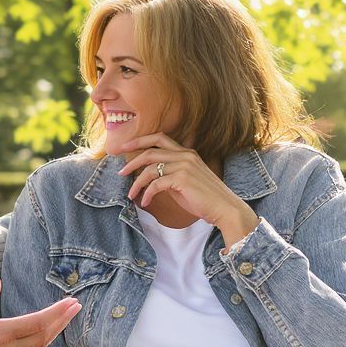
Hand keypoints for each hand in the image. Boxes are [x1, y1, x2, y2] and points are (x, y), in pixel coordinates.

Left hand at [117, 132, 258, 246]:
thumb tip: (148, 177)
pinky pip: (156, 184)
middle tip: (120, 172)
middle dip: (132, 160)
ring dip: (136, 183)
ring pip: (150, 169)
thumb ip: (169, 175)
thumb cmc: (205, 199)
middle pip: (150, 151)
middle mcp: (185, 155)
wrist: (225, 209)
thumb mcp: (185, 182)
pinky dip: (147, 194)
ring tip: (131, 194)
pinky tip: (145, 202)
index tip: (124, 147)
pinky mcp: (182, 179)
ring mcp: (184, 166)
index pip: (159, 137)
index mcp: (186, 152)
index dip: (140, 140)